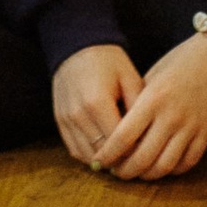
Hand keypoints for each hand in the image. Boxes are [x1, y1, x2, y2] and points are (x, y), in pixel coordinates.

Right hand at [53, 43, 141, 162]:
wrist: (77, 45)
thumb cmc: (109, 61)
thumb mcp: (130, 77)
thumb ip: (139, 107)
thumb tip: (146, 137)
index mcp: (97, 102)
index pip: (118, 142)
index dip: (135, 151)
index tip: (147, 151)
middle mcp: (78, 114)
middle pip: (102, 153)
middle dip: (121, 160)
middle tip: (137, 160)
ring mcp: (66, 119)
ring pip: (87, 156)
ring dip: (105, 161)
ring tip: (122, 157)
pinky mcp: (59, 121)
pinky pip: (74, 150)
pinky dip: (90, 155)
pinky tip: (104, 151)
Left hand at [91, 30, 206, 180]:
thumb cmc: (180, 62)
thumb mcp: (151, 76)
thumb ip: (136, 103)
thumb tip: (117, 130)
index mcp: (152, 100)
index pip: (123, 137)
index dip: (108, 155)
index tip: (99, 161)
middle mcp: (170, 117)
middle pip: (142, 159)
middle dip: (125, 171)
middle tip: (116, 172)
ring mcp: (190, 128)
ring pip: (164, 167)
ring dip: (147, 176)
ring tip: (137, 173)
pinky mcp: (206, 134)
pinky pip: (186, 163)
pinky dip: (172, 171)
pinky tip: (162, 166)